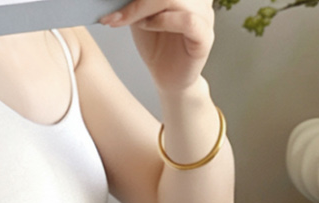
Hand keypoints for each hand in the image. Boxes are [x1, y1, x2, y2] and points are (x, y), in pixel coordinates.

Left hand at [100, 0, 215, 95]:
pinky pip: (188, 20)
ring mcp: (204, 16)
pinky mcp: (204, 37)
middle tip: (114, 14)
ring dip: (146, 7)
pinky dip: (163, 20)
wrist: (167, 78)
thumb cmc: (156, 45)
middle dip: (137, 1)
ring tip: (131, 20)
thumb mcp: (140, 15)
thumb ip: (136, 0)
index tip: (114, 0)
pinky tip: (148, 26)